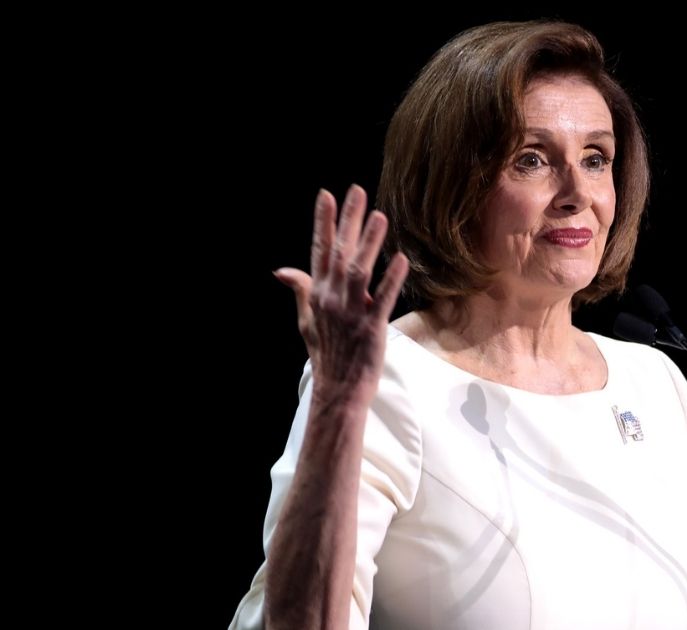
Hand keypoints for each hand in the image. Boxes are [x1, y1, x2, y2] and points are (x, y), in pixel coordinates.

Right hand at [274, 185, 408, 395]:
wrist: (338, 389)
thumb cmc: (326, 354)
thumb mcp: (306, 320)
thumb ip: (300, 290)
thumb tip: (281, 270)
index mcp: (317, 295)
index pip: (319, 251)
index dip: (323, 222)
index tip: (326, 195)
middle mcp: (331, 299)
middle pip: (339, 252)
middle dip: (348, 221)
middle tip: (357, 191)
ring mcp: (350, 313)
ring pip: (359, 271)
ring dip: (369, 243)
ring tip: (380, 216)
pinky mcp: (371, 328)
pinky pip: (382, 299)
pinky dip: (391, 279)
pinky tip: (400, 259)